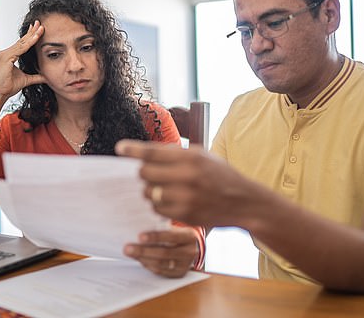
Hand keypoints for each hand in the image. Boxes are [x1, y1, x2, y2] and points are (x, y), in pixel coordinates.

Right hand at [0, 20, 46, 99]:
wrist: (0, 94)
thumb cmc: (9, 87)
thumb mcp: (27, 80)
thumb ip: (36, 76)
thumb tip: (47, 77)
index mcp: (9, 55)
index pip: (22, 43)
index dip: (30, 36)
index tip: (37, 29)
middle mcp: (5, 52)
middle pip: (22, 40)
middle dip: (31, 31)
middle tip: (40, 23)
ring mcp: (5, 54)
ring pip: (22, 43)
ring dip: (32, 35)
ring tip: (41, 27)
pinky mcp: (6, 57)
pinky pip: (20, 49)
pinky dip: (29, 43)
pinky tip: (36, 37)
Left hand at [116, 140, 257, 227]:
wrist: (244, 202)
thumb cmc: (220, 175)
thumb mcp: (202, 155)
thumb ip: (175, 154)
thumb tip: (144, 153)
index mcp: (191, 157)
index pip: (153, 152)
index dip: (133, 150)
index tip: (120, 149)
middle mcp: (188, 176)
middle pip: (145, 173)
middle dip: (143, 172)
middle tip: (149, 172)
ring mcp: (186, 198)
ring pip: (149, 192)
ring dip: (150, 189)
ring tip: (163, 187)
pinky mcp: (185, 215)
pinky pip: (157, 209)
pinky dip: (158, 204)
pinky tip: (169, 200)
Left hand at [123, 226, 198, 277]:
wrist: (194, 248)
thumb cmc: (179, 234)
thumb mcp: (177, 228)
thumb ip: (163, 226)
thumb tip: (141, 223)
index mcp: (189, 237)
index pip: (172, 236)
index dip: (155, 237)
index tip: (140, 236)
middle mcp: (189, 252)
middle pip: (164, 253)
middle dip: (144, 250)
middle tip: (128, 248)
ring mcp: (184, 265)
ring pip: (161, 264)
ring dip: (143, 258)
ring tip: (130, 253)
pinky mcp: (178, 274)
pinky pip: (160, 271)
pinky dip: (148, 265)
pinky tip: (139, 259)